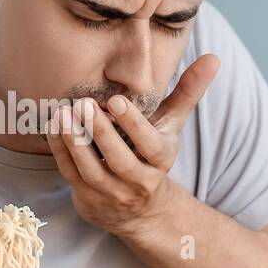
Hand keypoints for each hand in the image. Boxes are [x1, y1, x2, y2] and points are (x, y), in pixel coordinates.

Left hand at [45, 54, 218, 236]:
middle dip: (101, 132)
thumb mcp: (172, 123)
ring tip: (64, 114)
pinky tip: (55, 126)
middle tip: (83, 104)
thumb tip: (213, 58)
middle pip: (119, 160)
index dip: (134, 125)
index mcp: (161, 159)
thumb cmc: (153, 152)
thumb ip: (189, 90)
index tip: (116, 101)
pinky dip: (61, 151)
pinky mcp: (88, 197)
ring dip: (75, 142)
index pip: (150, 145)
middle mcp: (139, 180)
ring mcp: (111, 192)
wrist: (140, 209)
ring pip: (91, 171)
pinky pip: (71, 174)